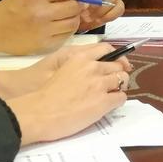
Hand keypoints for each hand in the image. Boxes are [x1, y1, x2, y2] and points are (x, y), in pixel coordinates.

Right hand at [0, 0, 86, 55]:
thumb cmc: (9, 9)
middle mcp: (42, 13)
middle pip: (74, 7)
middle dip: (77, 4)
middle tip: (74, 5)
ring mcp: (45, 31)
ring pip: (73, 23)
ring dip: (74, 18)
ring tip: (67, 17)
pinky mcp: (45, 44)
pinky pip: (65, 36)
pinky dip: (66, 31)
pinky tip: (60, 27)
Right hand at [1, 43, 131, 144]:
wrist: (40, 112)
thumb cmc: (46, 94)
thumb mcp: (62, 68)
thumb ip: (78, 65)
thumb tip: (93, 68)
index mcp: (80, 57)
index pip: (106, 49)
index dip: (115, 57)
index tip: (116, 64)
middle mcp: (93, 67)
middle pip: (118, 65)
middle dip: (118, 73)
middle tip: (113, 83)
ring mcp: (99, 84)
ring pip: (123, 79)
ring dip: (119, 87)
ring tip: (111, 94)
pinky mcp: (103, 101)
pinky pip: (121, 97)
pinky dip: (117, 101)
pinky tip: (108, 105)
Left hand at [72, 0, 123, 30]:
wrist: (78, 9)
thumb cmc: (72, 1)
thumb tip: (79, 3)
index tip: (83, 6)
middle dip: (95, 4)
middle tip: (87, 14)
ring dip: (100, 11)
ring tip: (90, 18)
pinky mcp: (118, 1)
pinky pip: (118, 8)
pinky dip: (109, 16)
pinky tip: (99, 19)